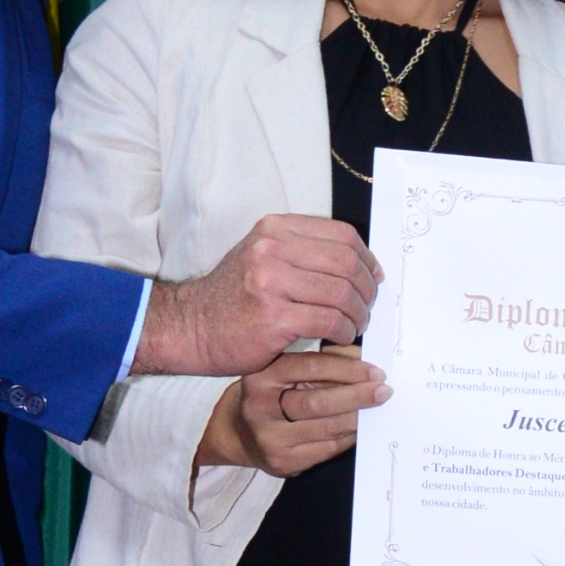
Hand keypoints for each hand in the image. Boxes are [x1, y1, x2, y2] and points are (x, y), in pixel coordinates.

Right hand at [134, 213, 380, 378]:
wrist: (191, 327)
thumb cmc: (232, 297)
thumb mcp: (262, 256)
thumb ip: (302, 251)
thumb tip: (357, 262)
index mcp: (274, 228)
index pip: (340, 234)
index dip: (367, 258)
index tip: (374, 277)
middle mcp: (271, 249)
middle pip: (345, 262)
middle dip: (367, 288)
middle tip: (368, 306)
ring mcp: (270, 282)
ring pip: (341, 293)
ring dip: (359, 313)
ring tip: (356, 325)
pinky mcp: (274, 318)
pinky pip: (329, 321)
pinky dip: (344, 331)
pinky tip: (340, 337)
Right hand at [199, 343, 386, 478]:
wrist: (238, 432)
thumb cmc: (270, 394)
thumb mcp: (285, 369)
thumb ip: (323, 360)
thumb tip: (365, 360)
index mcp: (260, 376)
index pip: (310, 367)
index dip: (347, 368)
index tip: (374, 371)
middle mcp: (259, 407)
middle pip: (317, 401)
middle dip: (357, 396)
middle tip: (383, 391)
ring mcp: (268, 438)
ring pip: (325, 428)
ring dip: (357, 418)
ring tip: (377, 408)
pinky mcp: (281, 462)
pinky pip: (326, 449)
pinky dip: (348, 437)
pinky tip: (360, 428)